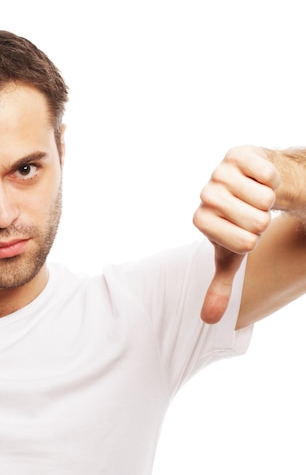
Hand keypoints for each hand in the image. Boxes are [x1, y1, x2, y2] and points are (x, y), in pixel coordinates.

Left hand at [193, 146, 280, 323]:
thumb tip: (209, 320)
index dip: (252, 241)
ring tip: (257, 198)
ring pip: (263, 197)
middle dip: (264, 221)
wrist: (251, 188)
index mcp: (202, 220)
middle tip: (256, 215)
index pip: (240, 242)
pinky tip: (261, 180)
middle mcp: (206, 195)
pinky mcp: (237, 154)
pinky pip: (266, 173)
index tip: (246, 234)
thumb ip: (220, 286)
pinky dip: (272, 180)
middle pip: (256, 220)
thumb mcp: (231, 256)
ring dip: (270, 201)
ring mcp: (220, 172)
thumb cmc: (240, 224)